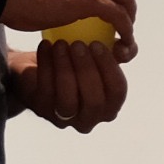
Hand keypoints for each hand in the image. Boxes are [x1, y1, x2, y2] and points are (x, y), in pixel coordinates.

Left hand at [7, 39, 128, 131]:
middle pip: (94, 101)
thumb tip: (124, 48)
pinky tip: (46, 46)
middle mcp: (89, 119)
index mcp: (109, 106)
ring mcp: (64, 118)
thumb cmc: (76, 62)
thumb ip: (119, 51)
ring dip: (65, 68)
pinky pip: (46, 89)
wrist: (39, 68)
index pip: (117, 92)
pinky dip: (47, 65)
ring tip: (61, 44)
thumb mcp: (99, 56)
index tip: (97, 44)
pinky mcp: (42, 110)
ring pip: (68, 99)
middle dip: (87, 70)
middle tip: (78, 44)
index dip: (109, 68)